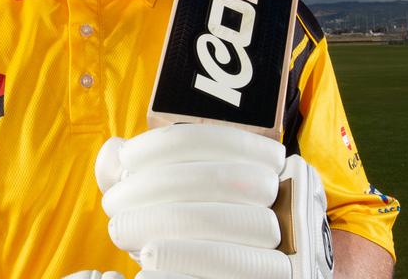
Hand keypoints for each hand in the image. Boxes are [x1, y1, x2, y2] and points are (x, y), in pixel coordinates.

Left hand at [94, 123, 331, 278]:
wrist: (240, 272)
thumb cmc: (201, 230)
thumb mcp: (181, 192)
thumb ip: (148, 172)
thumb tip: (112, 154)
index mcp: (275, 169)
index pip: (224, 141)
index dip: (169, 145)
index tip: (128, 158)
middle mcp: (295, 208)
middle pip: (229, 184)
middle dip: (160, 188)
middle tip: (114, 206)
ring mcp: (290, 256)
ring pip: (230, 242)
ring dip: (165, 235)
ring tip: (124, 233)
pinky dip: (177, 277)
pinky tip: (145, 272)